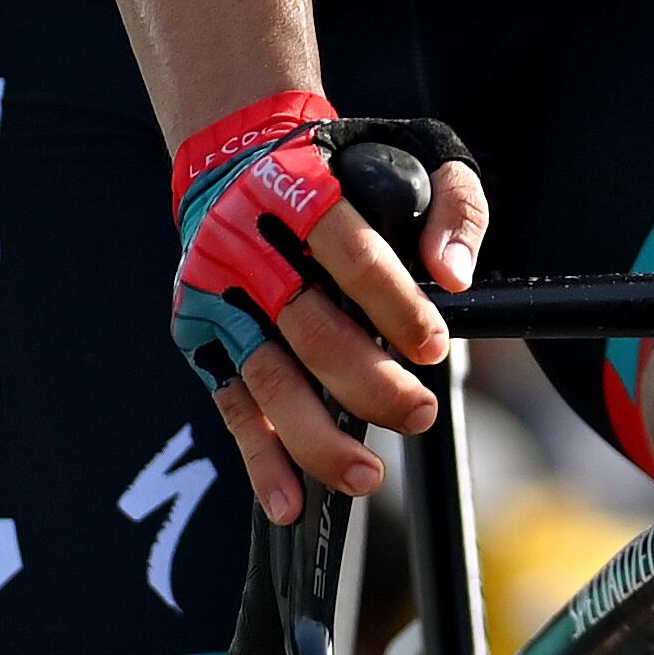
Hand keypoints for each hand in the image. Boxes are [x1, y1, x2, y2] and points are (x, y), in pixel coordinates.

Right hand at [168, 100, 490, 521]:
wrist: (236, 153)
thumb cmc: (338, 165)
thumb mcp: (413, 153)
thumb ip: (452, 205)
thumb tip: (454, 274)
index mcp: (299, 190)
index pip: (349, 255)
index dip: (395, 306)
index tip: (433, 346)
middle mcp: (246, 242)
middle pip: (308, 327)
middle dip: (368, 383)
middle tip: (419, 412)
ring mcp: (216, 292)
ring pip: (266, 375)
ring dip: (316, 435)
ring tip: (367, 476)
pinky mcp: (199, 333)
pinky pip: (231, 403)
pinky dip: (259, 456)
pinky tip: (288, 501)